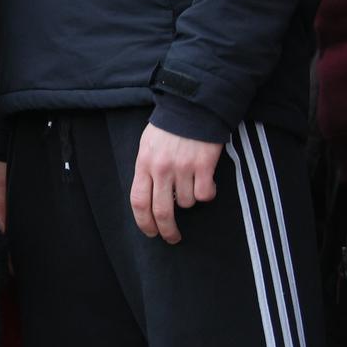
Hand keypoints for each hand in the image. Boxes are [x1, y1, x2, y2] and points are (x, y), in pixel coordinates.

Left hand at [130, 122, 221, 243]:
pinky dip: (207, 193)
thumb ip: (148, 170)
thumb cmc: (168, 128)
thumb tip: (150, 198)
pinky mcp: (204, 166)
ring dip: (190, 200)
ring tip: (192, 182)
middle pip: (161, 211)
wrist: (191, 108)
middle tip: (172, 238)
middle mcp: (161, 168)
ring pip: (187, 203)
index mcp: (144, 163)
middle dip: (167, 230)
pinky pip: (205, 195)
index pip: (138, 201)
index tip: (151, 233)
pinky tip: (207, 181)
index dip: (143, 222)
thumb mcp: (148, 146)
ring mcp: (183, 168)